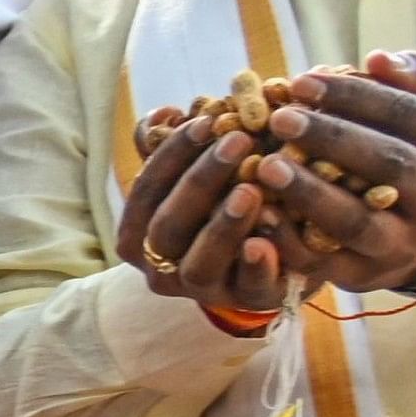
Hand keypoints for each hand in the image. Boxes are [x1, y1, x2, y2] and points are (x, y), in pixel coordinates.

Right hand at [116, 102, 295, 314]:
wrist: (276, 261)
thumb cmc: (226, 206)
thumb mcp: (199, 176)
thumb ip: (175, 148)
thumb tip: (163, 113)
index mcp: (139, 233)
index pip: (145, 190)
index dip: (172, 155)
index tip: (208, 122)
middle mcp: (161, 266)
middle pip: (167, 227)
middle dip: (200, 181)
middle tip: (238, 141)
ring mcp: (202, 289)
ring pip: (199, 262)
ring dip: (222, 225)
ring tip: (251, 189)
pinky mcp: (249, 303)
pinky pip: (248, 289)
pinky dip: (255, 267)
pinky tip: (265, 243)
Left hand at [246, 52, 415, 292]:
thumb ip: (415, 82)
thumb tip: (379, 59)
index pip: (415, 117)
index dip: (358, 97)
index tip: (303, 80)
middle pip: (393, 167)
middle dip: (335, 139)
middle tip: (282, 118)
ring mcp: (407, 246)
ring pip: (359, 222)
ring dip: (309, 193)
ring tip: (266, 165)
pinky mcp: (365, 277)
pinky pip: (324, 263)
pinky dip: (287, 240)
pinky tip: (258, 212)